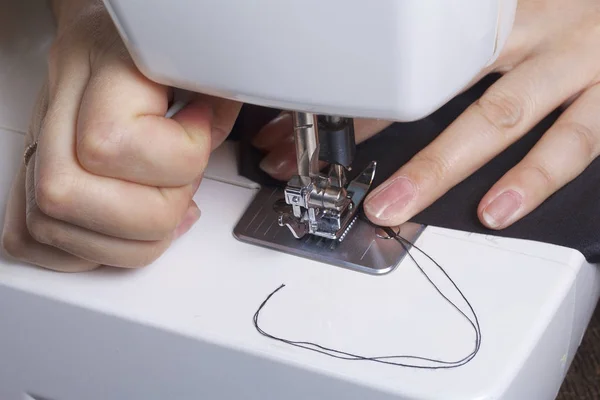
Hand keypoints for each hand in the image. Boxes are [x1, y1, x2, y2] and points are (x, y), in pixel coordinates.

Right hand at [1, 1, 240, 271]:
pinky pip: (36, 243)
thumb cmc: (154, 55)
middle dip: (151, 213)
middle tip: (183, 187)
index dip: (178, 156)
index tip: (201, 131)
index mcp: (101, 66)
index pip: (110, 142)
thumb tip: (217, 138)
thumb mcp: (197, 61)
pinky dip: (91, 253)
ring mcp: (37, 146)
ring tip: (163, 209)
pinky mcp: (29, 179)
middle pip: (68, 196)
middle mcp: (58, 107)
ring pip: (50, 228)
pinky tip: (126, 230)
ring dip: (128, 242)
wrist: (108, 42)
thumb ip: (216, 101)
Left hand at [252, 0, 599, 229]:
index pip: (416, 54)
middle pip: (441, 80)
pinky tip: (499, 209)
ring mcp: (572, 65)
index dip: (361, 92)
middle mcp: (531, 32)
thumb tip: (403, 84)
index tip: (312, 124)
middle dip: (379, 125)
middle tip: (322, 165)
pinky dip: (534, 177)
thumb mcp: (513, 16)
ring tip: (398, 204)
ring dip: (442, 164)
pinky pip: (574, 139)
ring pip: (500, 116)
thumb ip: (465, 45)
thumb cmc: (572, 17)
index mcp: (498, 16)